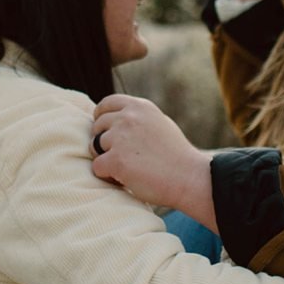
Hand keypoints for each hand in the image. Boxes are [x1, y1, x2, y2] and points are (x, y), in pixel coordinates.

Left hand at [90, 95, 214, 224]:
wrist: (189, 177)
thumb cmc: (176, 156)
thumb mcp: (159, 123)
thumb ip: (136, 118)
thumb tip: (114, 118)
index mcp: (139, 107)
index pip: (106, 104)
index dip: (101, 118)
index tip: (105, 131)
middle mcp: (128, 117)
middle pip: (97, 127)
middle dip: (104, 142)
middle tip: (122, 157)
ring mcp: (120, 138)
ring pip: (94, 147)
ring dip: (105, 159)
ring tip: (126, 168)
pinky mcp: (116, 160)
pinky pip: (97, 167)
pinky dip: (107, 176)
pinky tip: (124, 179)